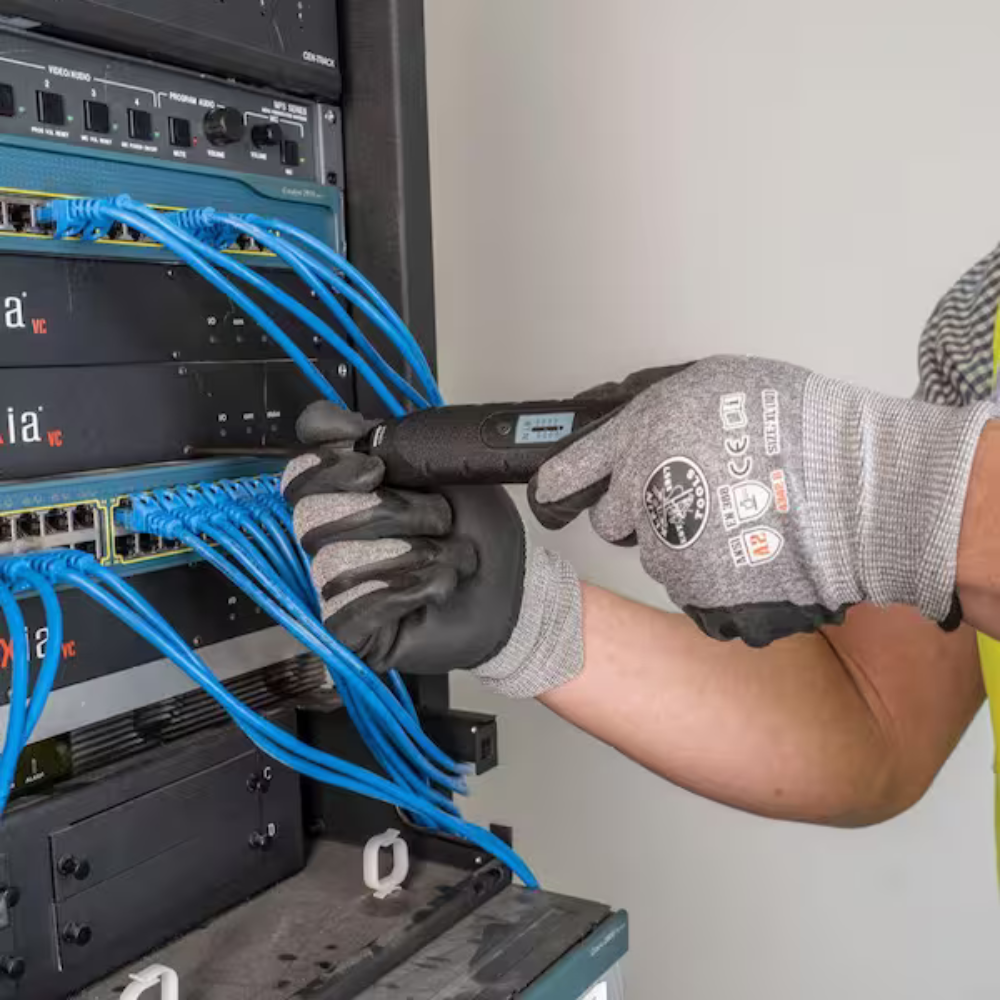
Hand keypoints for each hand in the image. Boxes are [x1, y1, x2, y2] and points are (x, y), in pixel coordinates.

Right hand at [282, 404, 582, 694]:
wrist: (518, 589)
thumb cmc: (481, 532)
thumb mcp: (444, 468)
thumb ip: (386, 439)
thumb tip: (324, 421)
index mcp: (346, 496)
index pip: (299, 474)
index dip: (328, 467)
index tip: (376, 467)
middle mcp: (332, 540)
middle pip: (310, 515)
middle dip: (388, 512)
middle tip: (440, 518)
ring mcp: (335, 588)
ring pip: (334, 562)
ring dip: (409, 556)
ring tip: (451, 559)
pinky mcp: (349, 633)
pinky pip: (345, 609)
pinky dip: (402, 591)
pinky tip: (437, 587)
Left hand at [529, 355, 995, 645]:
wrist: (856, 489)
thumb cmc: (800, 426)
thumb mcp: (714, 381)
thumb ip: (656, 403)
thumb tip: (621, 410)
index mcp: (640, 434)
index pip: (566, 471)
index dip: (559, 486)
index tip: (553, 495)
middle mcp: (643, 491)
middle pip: (610, 518)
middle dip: (639, 509)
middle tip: (689, 493)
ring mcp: (668, 546)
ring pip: (655, 551)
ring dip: (684, 539)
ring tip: (737, 515)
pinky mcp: (696, 588)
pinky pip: (689, 581)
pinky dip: (712, 569)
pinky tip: (749, 544)